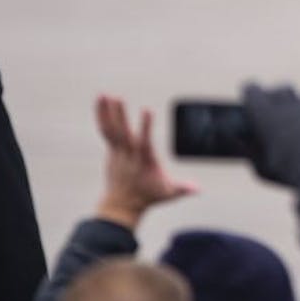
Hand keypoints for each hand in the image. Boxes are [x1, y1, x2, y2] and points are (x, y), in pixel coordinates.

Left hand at [94, 96, 195, 230]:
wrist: (121, 206)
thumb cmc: (147, 196)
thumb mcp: (168, 194)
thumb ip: (183, 189)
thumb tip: (198, 189)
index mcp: (143, 161)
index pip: (144, 141)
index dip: (145, 126)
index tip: (147, 109)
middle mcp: (128, 154)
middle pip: (122, 133)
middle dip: (119, 115)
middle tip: (117, 97)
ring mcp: (117, 152)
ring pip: (110, 130)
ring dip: (106, 112)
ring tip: (103, 94)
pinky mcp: (112, 150)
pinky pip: (106, 131)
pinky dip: (102, 117)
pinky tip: (101, 103)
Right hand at [242, 84, 299, 216]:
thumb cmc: (286, 175)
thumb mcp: (259, 167)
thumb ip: (247, 148)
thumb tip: (233, 135)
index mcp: (268, 116)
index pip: (253, 90)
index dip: (251, 92)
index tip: (250, 94)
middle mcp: (293, 106)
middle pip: (283, 89)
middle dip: (277, 95)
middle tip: (275, 108)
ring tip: (299, 129)